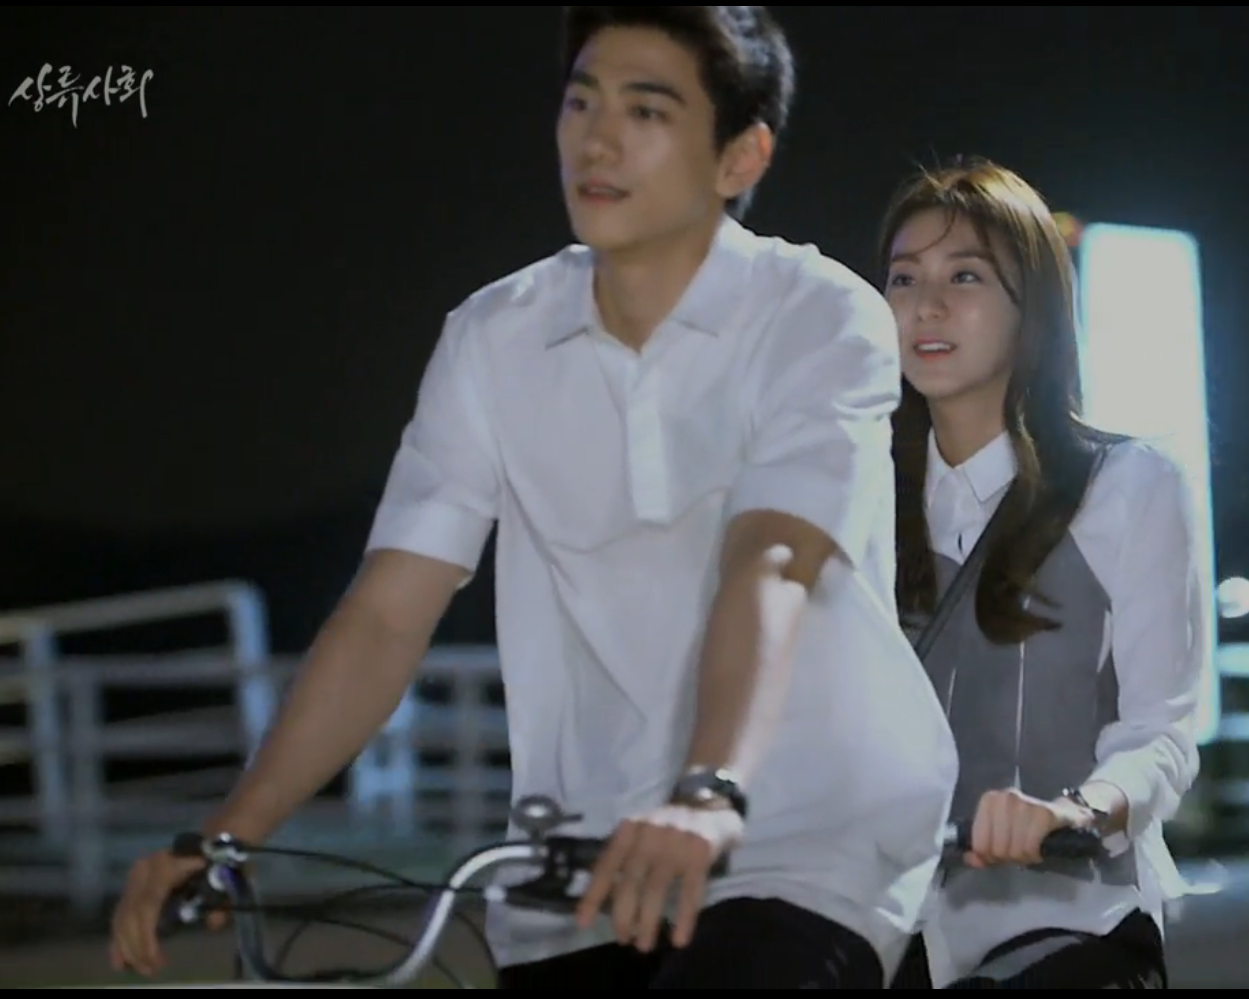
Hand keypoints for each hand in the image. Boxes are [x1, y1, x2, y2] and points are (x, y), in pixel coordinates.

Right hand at [109, 850, 226, 975]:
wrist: (213, 842)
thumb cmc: (220, 862)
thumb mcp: (226, 879)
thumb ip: (221, 902)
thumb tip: (212, 924)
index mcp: (164, 865)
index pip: (147, 906)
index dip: (147, 937)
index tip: (158, 961)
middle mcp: (144, 870)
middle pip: (130, 915)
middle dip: (137, 948)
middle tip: (151, 970)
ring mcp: (136, 877)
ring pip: (121, 917)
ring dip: (127, 947)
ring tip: (142, 969)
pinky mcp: (132, 885)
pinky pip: (120, 915)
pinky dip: (119, 939)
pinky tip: (121, 961)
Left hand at [574, 804, 742, 950]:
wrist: (709, 802)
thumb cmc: (668, 828)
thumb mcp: (641, 834)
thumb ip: (625, 858)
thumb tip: (605, 901)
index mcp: (629, 830)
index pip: (606, 866)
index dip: (593, 896)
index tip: (583, 923)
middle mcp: (648, 834)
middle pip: (629, 881)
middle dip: (623, 916)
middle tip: (623, 940)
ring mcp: (675, 842)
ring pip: (656, 889)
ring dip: (648, 922)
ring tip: (644, 946)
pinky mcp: (700, 852)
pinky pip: (689, 891)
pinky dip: (683, 918)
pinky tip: (679, 940)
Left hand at [965, 788, 1094, 868]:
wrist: (1064, 817)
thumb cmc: (1027, 828)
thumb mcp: (1000, 838)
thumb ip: (982, 850)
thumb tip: (970, 859)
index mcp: (989, 800)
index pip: (979, 842)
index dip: (989, 855)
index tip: (1000, 853)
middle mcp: (1005, 798)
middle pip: (996, 847)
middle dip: (1008, 856)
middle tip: (1018, 852)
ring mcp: (1025, 803)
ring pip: (1013, 849)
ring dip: (1023, 856)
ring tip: (1029, 850)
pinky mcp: (1044, 813)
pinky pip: (1030, 846)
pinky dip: (1034, 854)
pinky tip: (1039, 849)